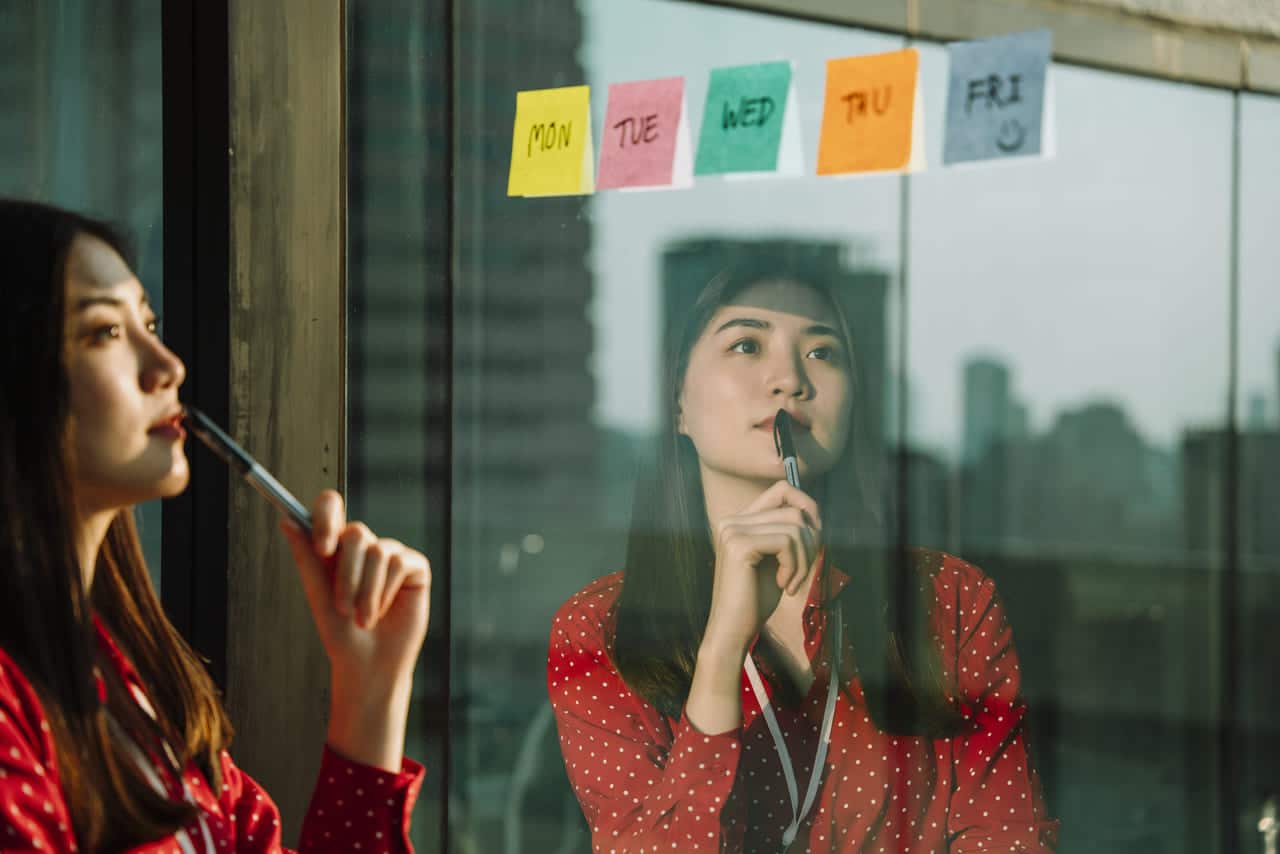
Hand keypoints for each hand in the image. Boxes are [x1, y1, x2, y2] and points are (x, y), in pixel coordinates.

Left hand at [280, 490, 430, 691]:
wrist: (368, 664)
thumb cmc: (341, 633)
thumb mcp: (318, 593)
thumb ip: (305, 555)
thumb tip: (286, 520)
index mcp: (337, 546)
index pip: (331, 506)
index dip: (326, 517)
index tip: (322, 548)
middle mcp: (365, 546)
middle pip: (356, 533)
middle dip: (346, 575)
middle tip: (342, 607)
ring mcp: (392, 554)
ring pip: (378, 551)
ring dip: (366, 592)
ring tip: (364, 619)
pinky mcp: (414, 566)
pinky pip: (398, 564)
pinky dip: (385, 593)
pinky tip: (384, 612)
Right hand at [702, 480, 820, 656]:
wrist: (732, 631)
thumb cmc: (755, 600)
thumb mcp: (776, 560)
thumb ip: (787, 534)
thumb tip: (813, 513)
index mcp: (739, 521)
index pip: (782, 490)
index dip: (807, 506)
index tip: (814, 537)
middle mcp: (732, 520)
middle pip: (793, 510)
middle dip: (810, 541)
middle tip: (803, 571)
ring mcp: (733, 531)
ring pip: (794, 526)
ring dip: (804, 558)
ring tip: (792, 582)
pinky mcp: (740, 546)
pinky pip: (787, 542)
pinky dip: (795, 566)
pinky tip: (784, 586)